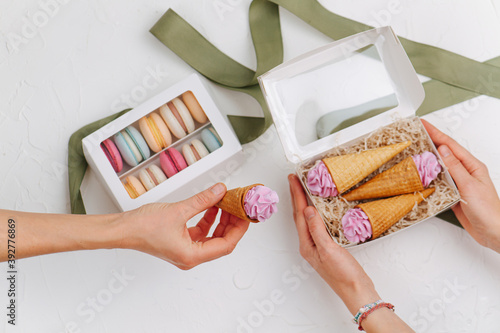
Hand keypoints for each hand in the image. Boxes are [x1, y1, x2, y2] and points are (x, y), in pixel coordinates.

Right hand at [123, 183, 250, 269]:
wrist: (122, 229)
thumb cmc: (143, 227)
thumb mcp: (179, 210)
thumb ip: (203, 200)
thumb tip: (220, 191)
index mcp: (192, 255)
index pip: (226, 245)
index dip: (239, 229)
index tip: (246, 215)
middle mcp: (190, 256)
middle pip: (221, 241)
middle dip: (231, 223)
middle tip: (238, 207)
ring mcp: (185, 250)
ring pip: (211, 236)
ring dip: (220, 220)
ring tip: (225, 203)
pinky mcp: (179, 242)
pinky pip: (200, 232)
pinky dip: (208, 219)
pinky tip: (211, 206)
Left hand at [289, 174, 414, 331]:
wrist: (357, 291)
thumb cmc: (343, 274)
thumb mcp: (329, 250)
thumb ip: (317, 230)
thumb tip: (307, 209)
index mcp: (306, 244)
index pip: (299, 214)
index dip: (296, 195)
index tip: (293, 179)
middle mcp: (309, 244)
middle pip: (299, 215)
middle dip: (296, 196)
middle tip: (294, 179)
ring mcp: (318, 246)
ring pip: (307, 220)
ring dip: (304, 203)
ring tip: (302, 189)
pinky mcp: (328, 247)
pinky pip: (317, 224)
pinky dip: (316, 213)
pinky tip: (319, 209)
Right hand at [422, 119, 499, 251]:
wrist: (493, 232)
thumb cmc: (488, 210)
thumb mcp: (469, 185)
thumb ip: (455, 167)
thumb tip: (442, 150)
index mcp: (472, 166)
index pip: (450, 145)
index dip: (435, 133)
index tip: (422, 124)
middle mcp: (465, 172)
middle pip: (444, 153)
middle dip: (429, 141)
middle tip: (414, 133)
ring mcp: (459, 182)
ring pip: (439, 166)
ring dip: (426, 158)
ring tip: (412, 150)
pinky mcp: (453, 194)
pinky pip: (438, 181)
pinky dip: (428, 176)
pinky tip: (420, 174)